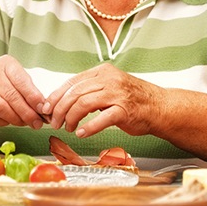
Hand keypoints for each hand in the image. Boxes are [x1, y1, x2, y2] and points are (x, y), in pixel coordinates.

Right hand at [0, 55, 46, 128]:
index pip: (20, 80)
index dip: (33, 96)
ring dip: (16, 119)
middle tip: (37, 122)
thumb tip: (43, 106)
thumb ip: (29, 87)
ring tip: (27, 123)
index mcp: (6, 64)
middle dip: (27, 112)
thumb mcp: (16, 74)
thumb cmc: (4, 79)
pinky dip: (5, 122)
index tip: (43, 108)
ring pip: (0, 108)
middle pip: (11, 96)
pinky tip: (14, 121)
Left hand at [42, 62, 163, 136]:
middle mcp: (109, 79)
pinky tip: (81, 133)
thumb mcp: (109, 86)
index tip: (46, 108)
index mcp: (102, 72)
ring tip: (67, 128)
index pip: (72, 82)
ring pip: (84, 103)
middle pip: (75, 93)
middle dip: (60, 109)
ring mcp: (117, 94)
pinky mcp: (124, 110)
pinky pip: (101, 118)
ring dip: (71, 118)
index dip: (56, 96)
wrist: (160, 107)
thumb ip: (89, 89)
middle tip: (54, 122)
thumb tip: (62, 101)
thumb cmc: (132, 99)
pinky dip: (89, 127)